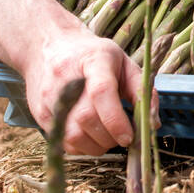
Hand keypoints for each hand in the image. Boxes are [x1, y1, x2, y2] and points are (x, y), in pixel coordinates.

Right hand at [22, 26, 157, 155]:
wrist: (50, 46)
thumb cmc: (93, 56)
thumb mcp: (123, 61)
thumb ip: (141, 90)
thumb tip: (152, 123)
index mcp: (94, 60)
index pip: (102, 92)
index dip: (116, 120)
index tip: (129, 136)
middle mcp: (67, 79)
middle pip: (87, 119)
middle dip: (111, 136)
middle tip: (123, 135)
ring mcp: (50, 98)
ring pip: (74, 137)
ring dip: (97, 145)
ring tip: (108, 134)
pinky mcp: (41, 114)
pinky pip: (64, 142)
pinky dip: (83, 146)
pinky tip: (92, 134)